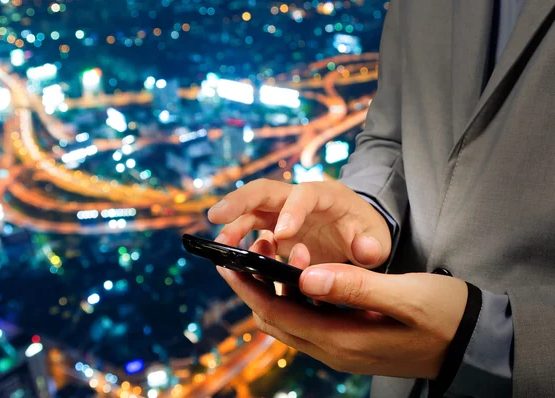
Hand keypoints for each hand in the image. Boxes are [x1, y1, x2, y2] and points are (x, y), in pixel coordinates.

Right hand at [208, 179, 390, 267]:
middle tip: (216, 215)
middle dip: (239, 201)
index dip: (291, 212)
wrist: (357, 234)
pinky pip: (253, 233)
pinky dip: (242, 244)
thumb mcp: (377, 240)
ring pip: (252, 212)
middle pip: (264, 191)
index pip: (304, 196)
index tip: (281, 235)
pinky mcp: (274, 230)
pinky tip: (237, 261)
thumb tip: (363, 252)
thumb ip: (372, 246)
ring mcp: (282, 214)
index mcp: (326, 195)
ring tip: (220, 245)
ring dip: (234, 225)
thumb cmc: (366, 233)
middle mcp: (298, 200)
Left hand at [217, 241, 467, 378]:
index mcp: (342, 340)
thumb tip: (306, 276)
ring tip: (258, 259)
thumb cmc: (445, 316)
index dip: (250, 288)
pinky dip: (291, 299)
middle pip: (276, 321)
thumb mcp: (405, 296)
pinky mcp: (348, 341)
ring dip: (269, 293)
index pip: (279, 315)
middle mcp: (334, 349)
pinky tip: (291, 276)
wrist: (471, 343)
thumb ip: (355, 286)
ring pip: (289, 322)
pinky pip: (306, 322)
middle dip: (251, 289)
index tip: (227, 262)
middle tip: (234, 257)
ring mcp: (340, 348)